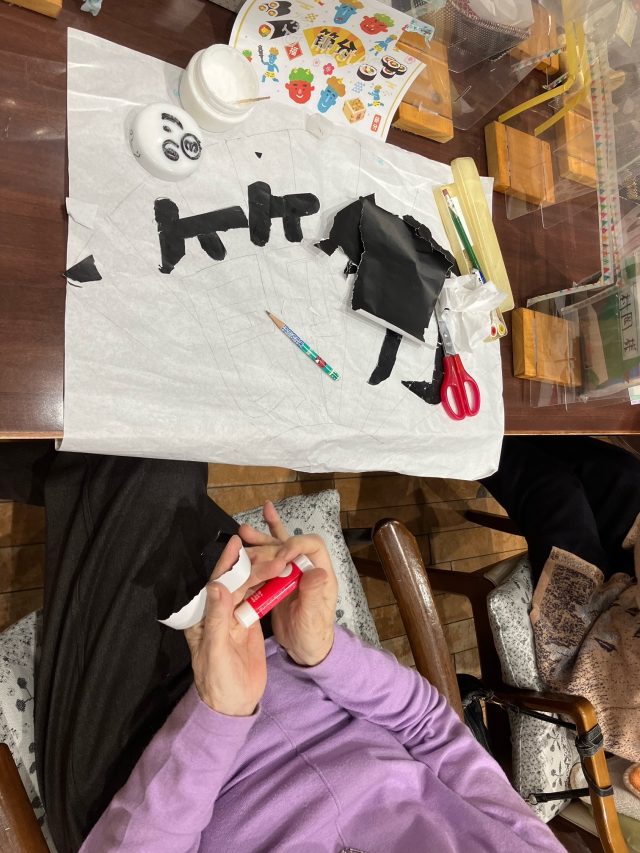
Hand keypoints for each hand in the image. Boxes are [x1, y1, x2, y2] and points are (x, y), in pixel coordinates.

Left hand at [184, 535, 285, 715]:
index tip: (237, 542)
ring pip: (248, 589)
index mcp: (203, 617)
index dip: (226, 563)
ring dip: (263, 575)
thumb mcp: (216, 652)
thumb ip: (216, 619)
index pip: (216, 584)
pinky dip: (269, 589)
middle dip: (254, 568)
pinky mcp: (248, 624)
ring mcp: (234, 618)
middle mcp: (217, 613)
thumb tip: (217, 585)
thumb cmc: (218, 682)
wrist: (234, 706)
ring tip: (281, 561)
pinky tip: (280, 576)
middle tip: (276, 557)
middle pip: (235, 583)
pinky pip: (257, 601)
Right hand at [239, 502, 337, 666]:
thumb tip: (317, 571)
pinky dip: (261, 544)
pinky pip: (270, 559)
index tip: (280, 554)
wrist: (304, 649)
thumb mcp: (313, 619)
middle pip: (290, 544)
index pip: (313, 547)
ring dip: (260, 539)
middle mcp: (307, 567)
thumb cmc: (313, 635)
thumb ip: (314, 595)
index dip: (297, 545)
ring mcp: (292, 573)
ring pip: (277, 549)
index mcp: (321, 574)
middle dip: (270, 541)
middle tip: (249, 540)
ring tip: (243, 530)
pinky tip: (249, 534)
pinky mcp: (278, 580)